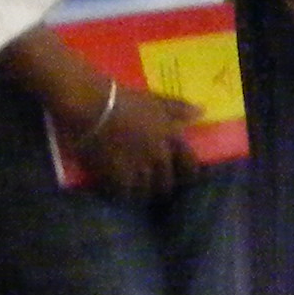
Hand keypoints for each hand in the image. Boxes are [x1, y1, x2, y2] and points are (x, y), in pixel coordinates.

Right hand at [72, 78, 202, 199]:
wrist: (92, 108)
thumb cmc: (124, 99)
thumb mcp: (154, 100)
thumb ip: (178, 109)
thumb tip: (201, 112)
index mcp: (170, 136)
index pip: (188, 162)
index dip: (188, 174)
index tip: (185, 179)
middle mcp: (158, 156)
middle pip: (166, 182)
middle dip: (162, 187)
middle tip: (155, 189)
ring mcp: (138, 169)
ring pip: (146, 191)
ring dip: (142, 194)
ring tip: (136, 194)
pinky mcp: (116, 178)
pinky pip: (124, 194)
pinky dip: (122, 195)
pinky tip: (116, 192)